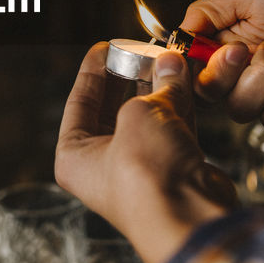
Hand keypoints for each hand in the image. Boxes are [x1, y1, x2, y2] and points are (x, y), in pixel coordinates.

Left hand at [55, 43, 234, 262]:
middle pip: (113, 109)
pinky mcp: (172, 169)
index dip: (94, 70)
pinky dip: (179, 105)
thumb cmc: (147, 175)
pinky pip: (172, 128)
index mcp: (74, 156)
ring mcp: (139, 168)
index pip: (79, 102)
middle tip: (141, 49)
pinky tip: (186, 80)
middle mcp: (103, 165)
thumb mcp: (141, 115)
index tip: (106, 46)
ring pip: (147, 117)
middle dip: (129, 76)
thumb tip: (170, 62)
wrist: (189, 217)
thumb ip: (156, 84)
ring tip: (167, 57)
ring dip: (159, 87)